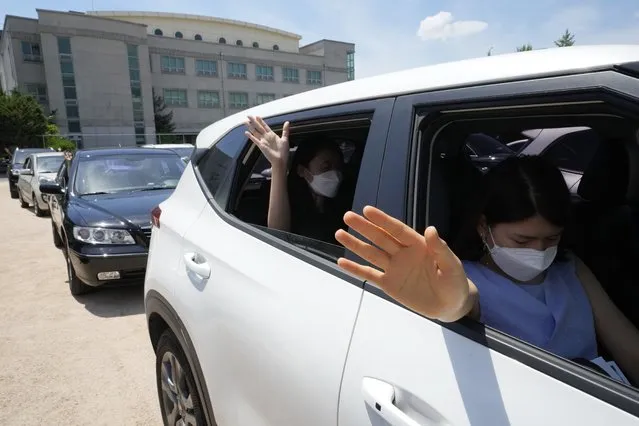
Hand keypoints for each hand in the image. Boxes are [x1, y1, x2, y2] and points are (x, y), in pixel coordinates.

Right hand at [245, 116, 289, 168]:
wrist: (281, 160)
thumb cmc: (283, 151)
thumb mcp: (285, 139)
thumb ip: (285, 130)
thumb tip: (287, 122)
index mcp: (272, 135)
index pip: (265, 126)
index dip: (261, 121)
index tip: (257, 116)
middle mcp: (266, 137)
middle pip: (259, 127)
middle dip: (254, 121)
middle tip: (248, 116)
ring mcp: (263, 141)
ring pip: (255, 132)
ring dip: (250, 127)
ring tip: (245, 122)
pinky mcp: (261, 146)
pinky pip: (255, 140)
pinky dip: (251, 136)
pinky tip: (246, 133)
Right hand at [335, 206, 473, 321]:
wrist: (450, 306)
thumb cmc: (454, 282)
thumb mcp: (452, 266)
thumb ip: (441, 249)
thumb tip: (430, 229)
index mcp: (417, 245)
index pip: (397, 230)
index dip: (382, 220)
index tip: (367, 210)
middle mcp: (402, 253)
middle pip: (380, 238)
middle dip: (364, 227)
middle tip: (347, 216)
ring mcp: (394, 268)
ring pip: (371, 253)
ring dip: (355, 244)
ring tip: (339, 233)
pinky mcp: (389, 284)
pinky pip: (369, 275)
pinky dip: (355, 269)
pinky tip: (341, 261)